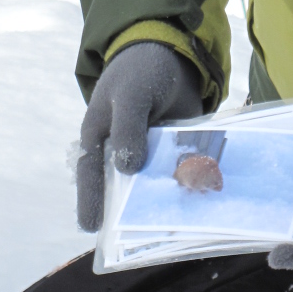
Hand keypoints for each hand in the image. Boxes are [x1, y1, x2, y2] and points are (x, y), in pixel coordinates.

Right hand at [76, 42, 203, 230]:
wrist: (171, 54)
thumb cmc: (138, 73)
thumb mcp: (130, 96)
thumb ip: (127, 130)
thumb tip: (127, 168)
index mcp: (100, 139)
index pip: (91, 173)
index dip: (90, 200)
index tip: (91, 229)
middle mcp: (122, 154)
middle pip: (125, 187)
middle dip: (133, 210)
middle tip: (139, 237)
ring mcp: (151, 155)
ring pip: (155, 183)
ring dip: (166, 199)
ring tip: (176, 224)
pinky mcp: (177, 153)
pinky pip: (181, 171)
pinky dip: (190, 181)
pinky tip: (203, 195)